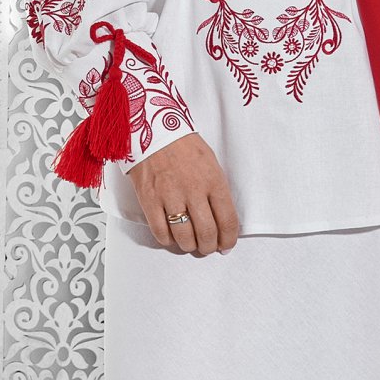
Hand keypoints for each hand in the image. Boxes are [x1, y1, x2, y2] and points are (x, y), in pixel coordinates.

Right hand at [126, 131, 239, 254]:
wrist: (155, 132)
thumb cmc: (185, 148)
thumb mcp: (211, 164)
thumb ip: (217, 192)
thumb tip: (222, 221)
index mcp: (214, 180)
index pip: (228, 220)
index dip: (229, 239)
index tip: (226, 245)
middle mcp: (194, 190)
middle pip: (207, 233)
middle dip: (209, 247)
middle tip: (208, 247)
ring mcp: (170, 196)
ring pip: (184, 236)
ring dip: (190, 246)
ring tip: (191, 243)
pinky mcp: (150, 200)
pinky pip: (160, 232)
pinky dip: (168, 240)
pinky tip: (172, 237)